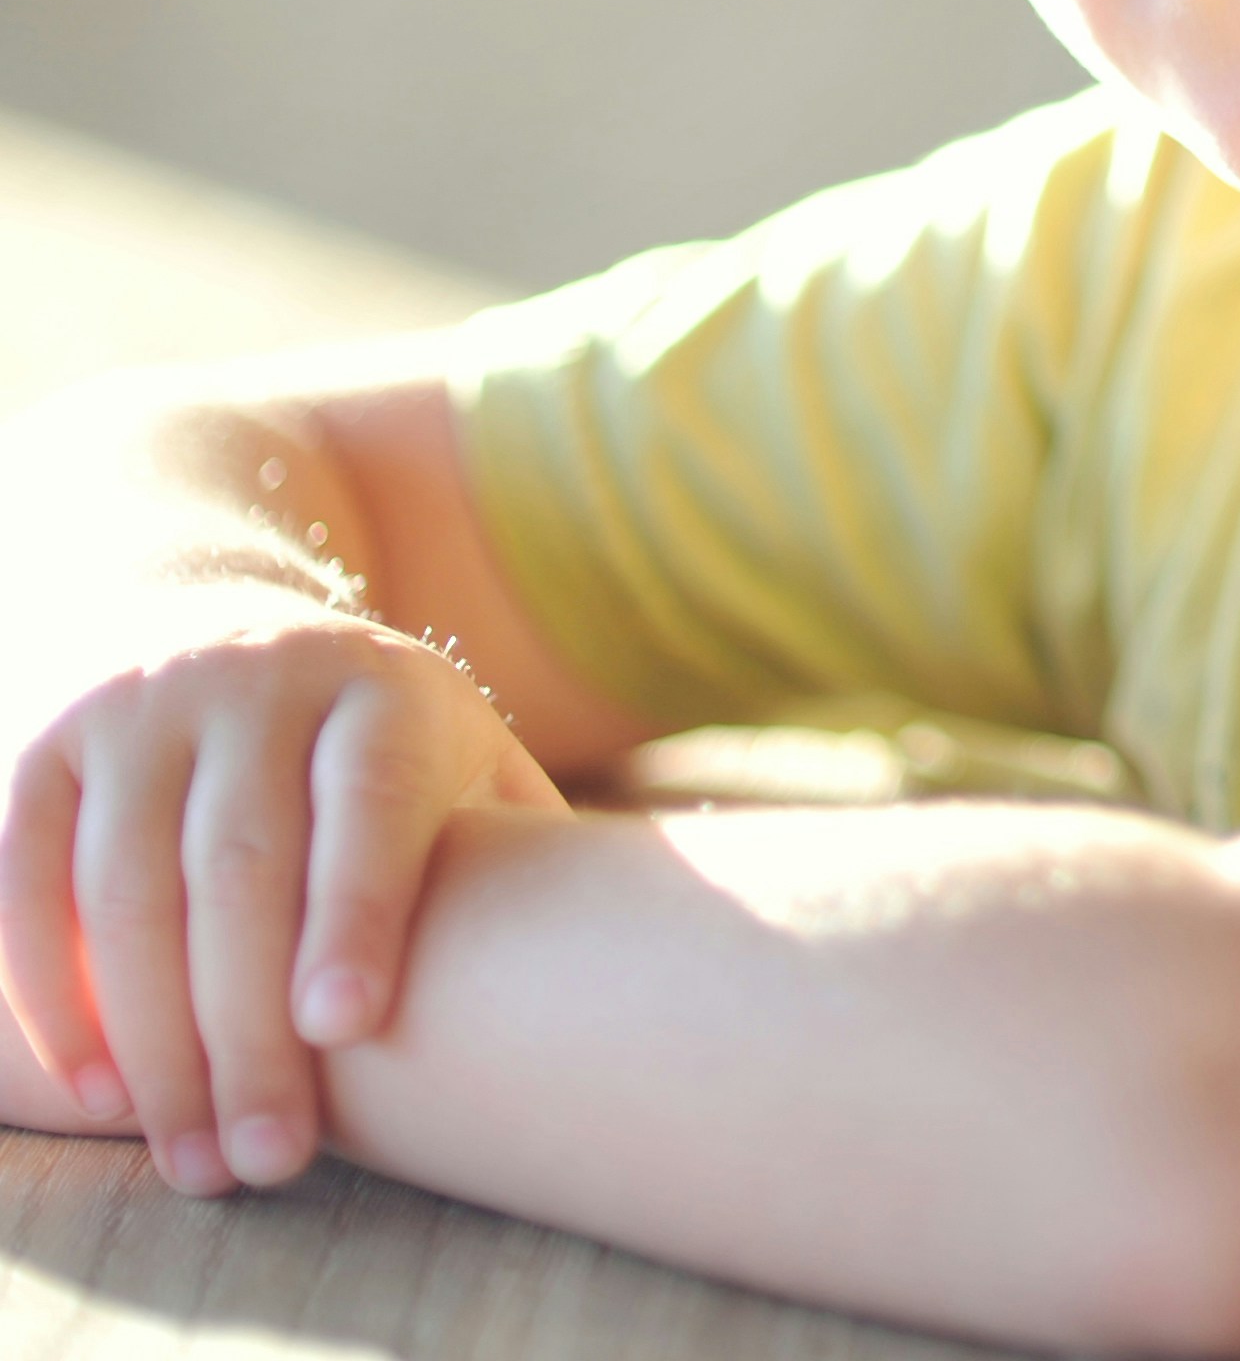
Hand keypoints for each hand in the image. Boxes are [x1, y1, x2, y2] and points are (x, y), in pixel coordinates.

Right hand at [0, 605, 566, 1193]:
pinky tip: (102, 1091)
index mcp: (385, 689)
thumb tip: (616, 963)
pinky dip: (57, 992)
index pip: (368, 799)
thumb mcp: (465, 765)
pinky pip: (33, 878)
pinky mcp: (58, 745)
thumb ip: (517, 848)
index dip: (353, 911)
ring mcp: (151, 704)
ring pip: (131, 886)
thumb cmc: (386, 756)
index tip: (344, 1026)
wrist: (245, 643)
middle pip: (243, 865)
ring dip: (154, 1040)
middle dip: (249, 1028)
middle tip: (269, 1161)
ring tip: (195, 1157)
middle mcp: (264, 679)